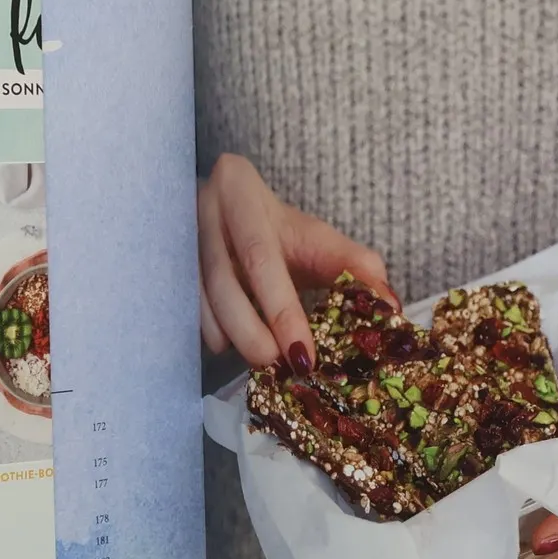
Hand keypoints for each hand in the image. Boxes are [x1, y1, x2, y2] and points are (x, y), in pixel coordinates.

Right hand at [198, 154, 392, 368]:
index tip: (304, 355)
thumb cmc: (280, 229)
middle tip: (280, 366)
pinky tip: (229, 347)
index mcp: (241, 191)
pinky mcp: (168, 261)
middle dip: (253, 331)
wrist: (230, 209)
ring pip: (202, 297)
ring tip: (263, 365)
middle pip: (224, 280)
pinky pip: (185, 306)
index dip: (281, 309)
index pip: (260, 256)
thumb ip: (356, 266)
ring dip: (233, 336)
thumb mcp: (319, 238)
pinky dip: (210, 331)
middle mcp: (202, 210)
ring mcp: (178, 236)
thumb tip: (389, 306)